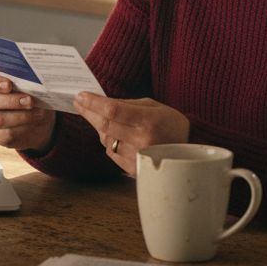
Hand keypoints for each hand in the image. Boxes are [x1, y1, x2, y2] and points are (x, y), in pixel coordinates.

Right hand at [0, 71, 55, 153]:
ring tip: (38, 113)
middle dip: (11, 101)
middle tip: (29, 100)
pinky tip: (33, 123)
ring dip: (20, 116)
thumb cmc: (32, 97)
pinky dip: (22, 129)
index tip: (9, 85)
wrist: (39, 120)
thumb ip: (27, 83)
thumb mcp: (31, 87)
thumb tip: (33, 84)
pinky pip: (5, 134)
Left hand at [73, 92, 188, 175]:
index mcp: (149, 121)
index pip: (113, 111)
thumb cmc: (170, 123)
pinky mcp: (133, 169)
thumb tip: (100, 102)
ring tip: (99, 116)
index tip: (80, 96)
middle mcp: (142, 141)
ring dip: (99, 127)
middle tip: (78, 103)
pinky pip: (111, 152)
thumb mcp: (153, 106)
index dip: (94, 103)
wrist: (188, 150)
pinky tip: (112, 133)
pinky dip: (108, 141)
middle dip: (88, 112)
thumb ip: (127, 104)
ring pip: (106, 139)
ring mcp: (137, 157)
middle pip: (105, 125)